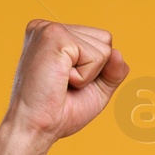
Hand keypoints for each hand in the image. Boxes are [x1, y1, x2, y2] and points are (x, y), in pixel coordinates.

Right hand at [3, 20, 129, 143]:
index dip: (96, 69)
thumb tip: (118, 52)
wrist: (35, 128)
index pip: (100, 40)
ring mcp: (50, 29)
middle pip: (105, 39)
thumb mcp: (96, 88)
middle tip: (64, 83)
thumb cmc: (59, 111)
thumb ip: (113, 70)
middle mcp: (49, 26)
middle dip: (95, 70)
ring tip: (61, 82)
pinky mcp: (55, 36)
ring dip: (88, 74)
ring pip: (104, 47)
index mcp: (54, 35)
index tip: (67, 82)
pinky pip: (96, 56)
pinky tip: (60, 80)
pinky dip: (84, 77)